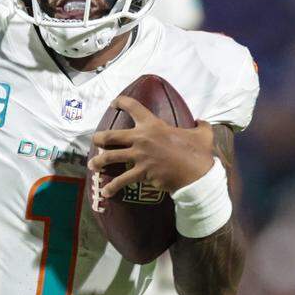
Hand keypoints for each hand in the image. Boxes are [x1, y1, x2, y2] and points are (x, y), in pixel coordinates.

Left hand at [88, 96, 214, 198]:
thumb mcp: (203, 134)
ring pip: (111, 157)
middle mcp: (142, 138)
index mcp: (153, 124)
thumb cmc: (198, 153)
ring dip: (99, 161)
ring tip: (92, 165)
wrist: (197, 174)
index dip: (121, 102)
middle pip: (112, 136)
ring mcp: (139, 156)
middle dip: (100, 138)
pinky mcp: (141, 172)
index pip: (133, 107)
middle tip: (95, 140)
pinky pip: (122, 180)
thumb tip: (202, 121)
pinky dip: (112, 187)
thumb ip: (200, 125)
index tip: (114, 103)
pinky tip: (105, 192)